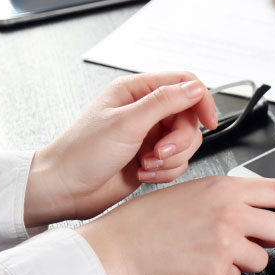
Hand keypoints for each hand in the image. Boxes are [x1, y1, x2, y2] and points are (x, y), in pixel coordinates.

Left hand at [24, 72, 217, 227]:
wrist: (64, 190)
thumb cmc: (81, 154)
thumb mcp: (126, 122)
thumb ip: (164, 102)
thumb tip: (194, 89)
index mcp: (136, 91)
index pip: (184, 84)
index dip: (201, 100)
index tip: (209, 120)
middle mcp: (145, 111)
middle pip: (189, 118)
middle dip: (180, 140)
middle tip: (160, 151)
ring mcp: (149, 135)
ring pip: (187, 143)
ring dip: (172, 158)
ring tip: (147, 163)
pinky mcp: (151, 158)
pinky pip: (177, 163)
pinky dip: (166, 171)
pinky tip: (144, 173)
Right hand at [77, 176, 274, 274]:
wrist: (118, 247)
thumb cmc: (148, 220)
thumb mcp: (194, 192)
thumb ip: (231, 197)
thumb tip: (261, 207)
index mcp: (225, 188)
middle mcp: (230, 213)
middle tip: (258, 239)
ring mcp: (225, 243)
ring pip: (262, 258)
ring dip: (244, 260)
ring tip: (212, 250)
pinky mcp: (216, 271)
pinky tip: (199, 263)